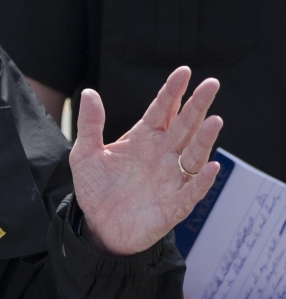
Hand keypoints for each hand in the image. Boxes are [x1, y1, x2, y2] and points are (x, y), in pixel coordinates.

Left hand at [70, 66, 221, 255]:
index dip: (173, 91)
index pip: (162, 110)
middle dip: (197, 105)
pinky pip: (193, 190)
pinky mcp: (175, 204)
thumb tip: (90, 93)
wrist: (99, 227)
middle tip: (211, 84)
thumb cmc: (96, 189)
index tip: (184, 71)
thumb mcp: (86, 153)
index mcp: (143, 139)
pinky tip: (212, 166)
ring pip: (194, 154)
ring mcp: (171, 178)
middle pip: (184, 125)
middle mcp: (162, 154)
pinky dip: (203, 180)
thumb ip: (90, 124)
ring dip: (205, 139)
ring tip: (214, 119)